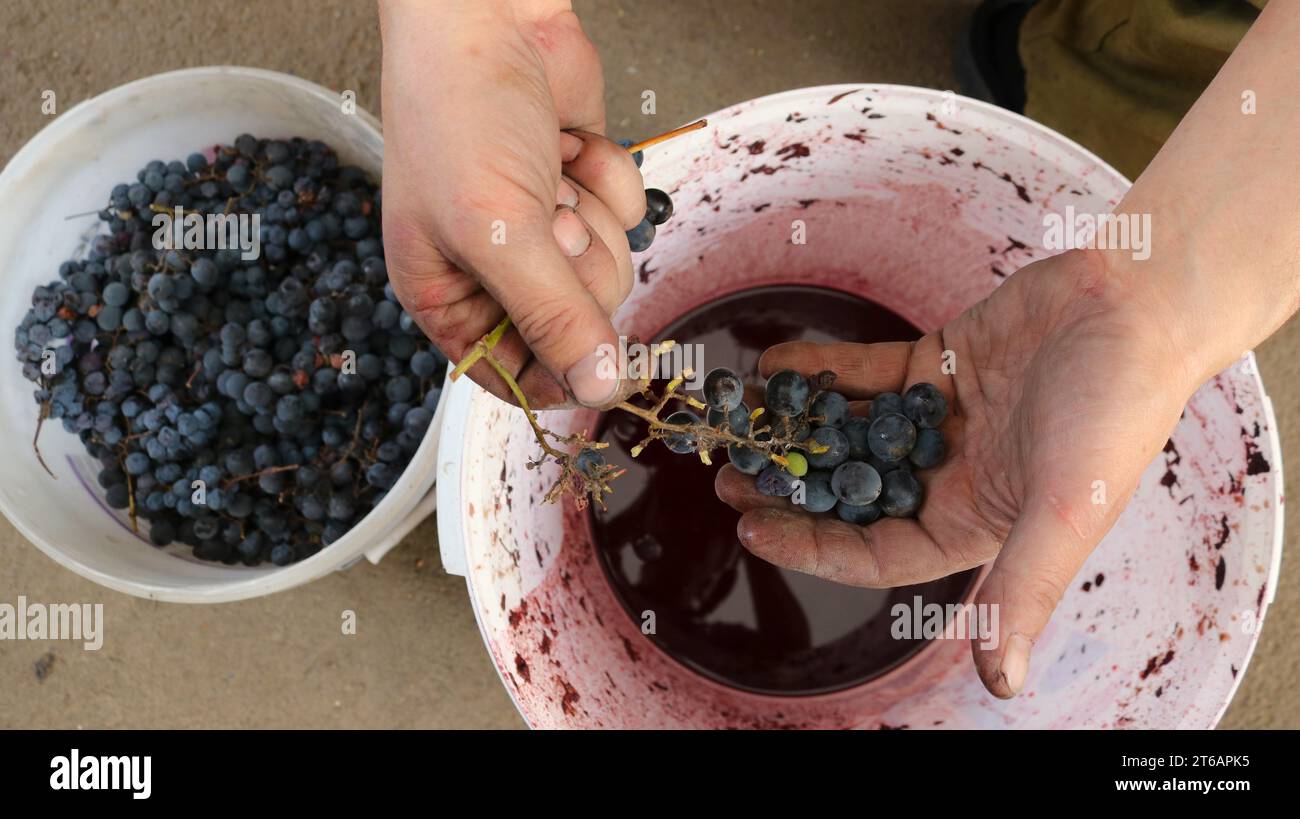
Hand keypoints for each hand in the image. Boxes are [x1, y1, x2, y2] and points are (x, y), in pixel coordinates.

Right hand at [378, 0, 644, 407]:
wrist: (488, 12)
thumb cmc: (458, 111)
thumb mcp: (498, 228)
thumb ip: (553, 316)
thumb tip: (596, 389)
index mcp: (448, 295)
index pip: (511, 375)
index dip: (556, 377)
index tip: (595, 367)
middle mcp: (496, 269)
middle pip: (576, 325)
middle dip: (575, 268)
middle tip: (548, 218)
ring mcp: (543, 227)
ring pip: (610, 271)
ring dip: (592, 217)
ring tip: (549, 175)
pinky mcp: (582, 187)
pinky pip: (627, 216)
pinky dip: (607, 176)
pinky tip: (568, 144)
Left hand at [715, 248, 1200, 697]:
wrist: (1139, 303)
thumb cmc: (1115, 411)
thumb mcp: (1064, 510)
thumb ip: (1024, 592)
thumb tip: (1003, 685)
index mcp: (973, 522)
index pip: (873, 553)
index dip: (810, 549)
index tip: (752, 531)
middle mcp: (950, 475)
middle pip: (850, 495)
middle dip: (789, 492)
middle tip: (729, 479)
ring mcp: (940, 418)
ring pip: (851, 433)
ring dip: (797, 431)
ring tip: (743, 426)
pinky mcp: (940, 362)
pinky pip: (868, 372)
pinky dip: (824, 369)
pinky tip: (779, 366)